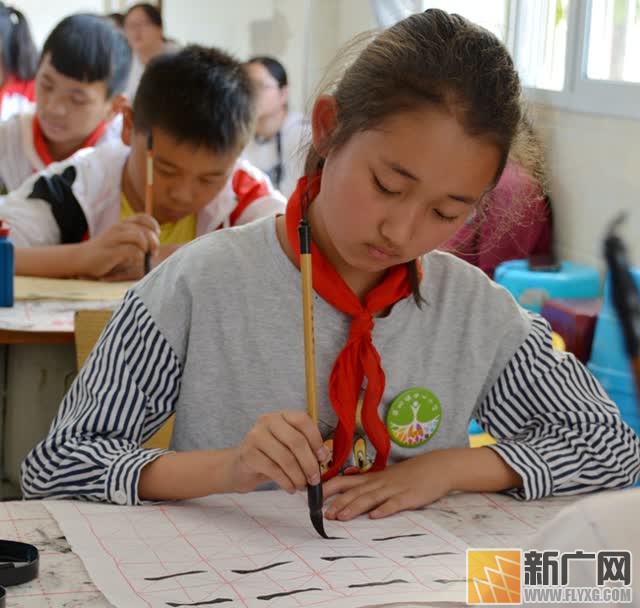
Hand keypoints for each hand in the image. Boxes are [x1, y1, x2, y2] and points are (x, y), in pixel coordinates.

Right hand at [81, 214, 159, 279]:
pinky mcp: (110, 252)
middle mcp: (118, 228)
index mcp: (122, 224)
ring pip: (139, 237)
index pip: (143, 217)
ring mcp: (113, 239)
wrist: (81, 258)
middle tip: (154, 252)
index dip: (153, 226)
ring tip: (145, 256)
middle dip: (154, 242)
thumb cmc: (105, 252)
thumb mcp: (120, 240)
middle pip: (145, 229)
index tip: (156, 237)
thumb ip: (134, 238)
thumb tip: (155, 243)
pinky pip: (132, 251)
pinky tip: (136, 262)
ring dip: (147, 248)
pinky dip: (139, 257)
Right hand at [227, 410, 330, 493]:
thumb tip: (326, 456)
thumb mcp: (289, 446)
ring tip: (302, 486)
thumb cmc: (271, 455)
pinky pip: (273, 470)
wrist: (240, 466)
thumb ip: (307, 447)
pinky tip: (291, 488)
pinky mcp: (248, 454)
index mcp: (281, 415)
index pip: (303, 420)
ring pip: (285, 458)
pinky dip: (286, 482)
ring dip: (298, 476)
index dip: (316, 439)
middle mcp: (267, 421)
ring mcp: (255, 436)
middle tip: (315, 479)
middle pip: (296, 441)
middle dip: (309, 463)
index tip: (323, 457)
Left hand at [323, 450, 453, 520]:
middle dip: (338, 503)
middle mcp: (379, 483)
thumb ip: (367, 485)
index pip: (345, 481)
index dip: (329, 489)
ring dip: (354, 507)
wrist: (436, 467)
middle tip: (323, 514)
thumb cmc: (408, 474)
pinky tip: (375, 516)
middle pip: (355, 492)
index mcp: (372, 478)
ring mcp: (393, 489)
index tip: (313, 497)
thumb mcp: (385, 476)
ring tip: (341, 517)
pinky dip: (384, 510)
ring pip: (370, 498)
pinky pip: (395, 504)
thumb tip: (344, 491)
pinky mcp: (408, 497)